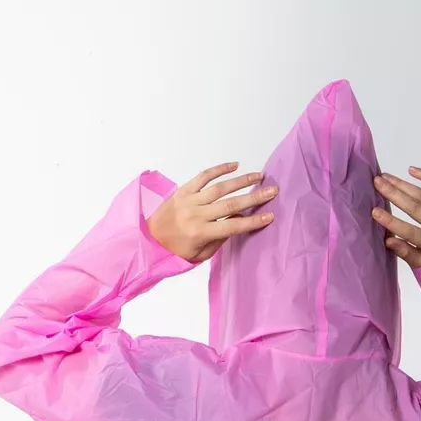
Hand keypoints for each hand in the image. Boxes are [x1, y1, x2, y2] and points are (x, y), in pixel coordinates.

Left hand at [147, 162, 278, 262]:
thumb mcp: (200, 254)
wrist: (149, 241)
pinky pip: (203, 176)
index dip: (253, 221)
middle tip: (272, 190)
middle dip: (254, 197)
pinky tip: (234, 166)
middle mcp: (195, 215)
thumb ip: (220, 238)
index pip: (233, 226)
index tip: (270, 216)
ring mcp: (188, 200)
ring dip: (241, 180)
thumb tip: (239, 220)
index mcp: (200, 233)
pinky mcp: (182, 190)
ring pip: (219, 187)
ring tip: (258, 176)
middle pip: (230, 204)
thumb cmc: (176, 252)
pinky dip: (219, 169)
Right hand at [371, 168, 420, 268]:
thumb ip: (406, 253)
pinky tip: (411, 170)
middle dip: (393, 193)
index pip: (409, 231)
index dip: (391, 222)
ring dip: (403, 184)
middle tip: (377, 182)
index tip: (374, 211)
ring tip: (385, 177)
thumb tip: (388, 239)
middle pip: (415, 207)